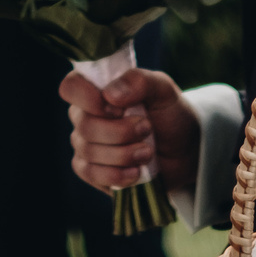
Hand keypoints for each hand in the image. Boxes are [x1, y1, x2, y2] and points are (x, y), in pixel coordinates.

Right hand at [60, 66, 198, 196]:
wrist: (184, 151)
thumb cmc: (169, 114)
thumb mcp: (163, 90)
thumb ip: (139, 81)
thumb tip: (110, 95)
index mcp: (96, 88)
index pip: (71, 87)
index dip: (88, 98)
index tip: (118, 108)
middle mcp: (85, 115)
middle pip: (84, 125)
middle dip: (120, 132)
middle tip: (147, 129)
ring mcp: (86, 144)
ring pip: (88, 151)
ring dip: (123, 154)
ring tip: (148, 152)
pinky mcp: (92, 171)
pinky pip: (89, 173)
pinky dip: (115, 174)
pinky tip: (135, 172)